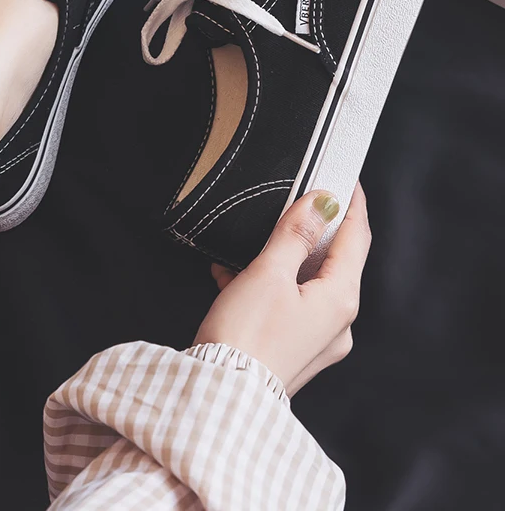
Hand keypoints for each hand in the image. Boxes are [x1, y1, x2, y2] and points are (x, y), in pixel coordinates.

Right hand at [194, 184, 370, 395]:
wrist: (219, 397)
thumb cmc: (245, 335)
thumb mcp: (269, 272)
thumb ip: (296, 233)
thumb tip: (323, 202)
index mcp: (341, 299)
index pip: (357, 238)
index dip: (353, 204)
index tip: (347, 179)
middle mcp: (339, 322)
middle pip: (335, 260)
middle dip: (312, 231)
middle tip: (295, 203)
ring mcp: (319, 340)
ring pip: (307, 282)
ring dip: (282, 259)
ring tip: (248, 246)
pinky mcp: (296, 350)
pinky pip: (290, 305)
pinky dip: (268, 286)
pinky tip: (234, 277)